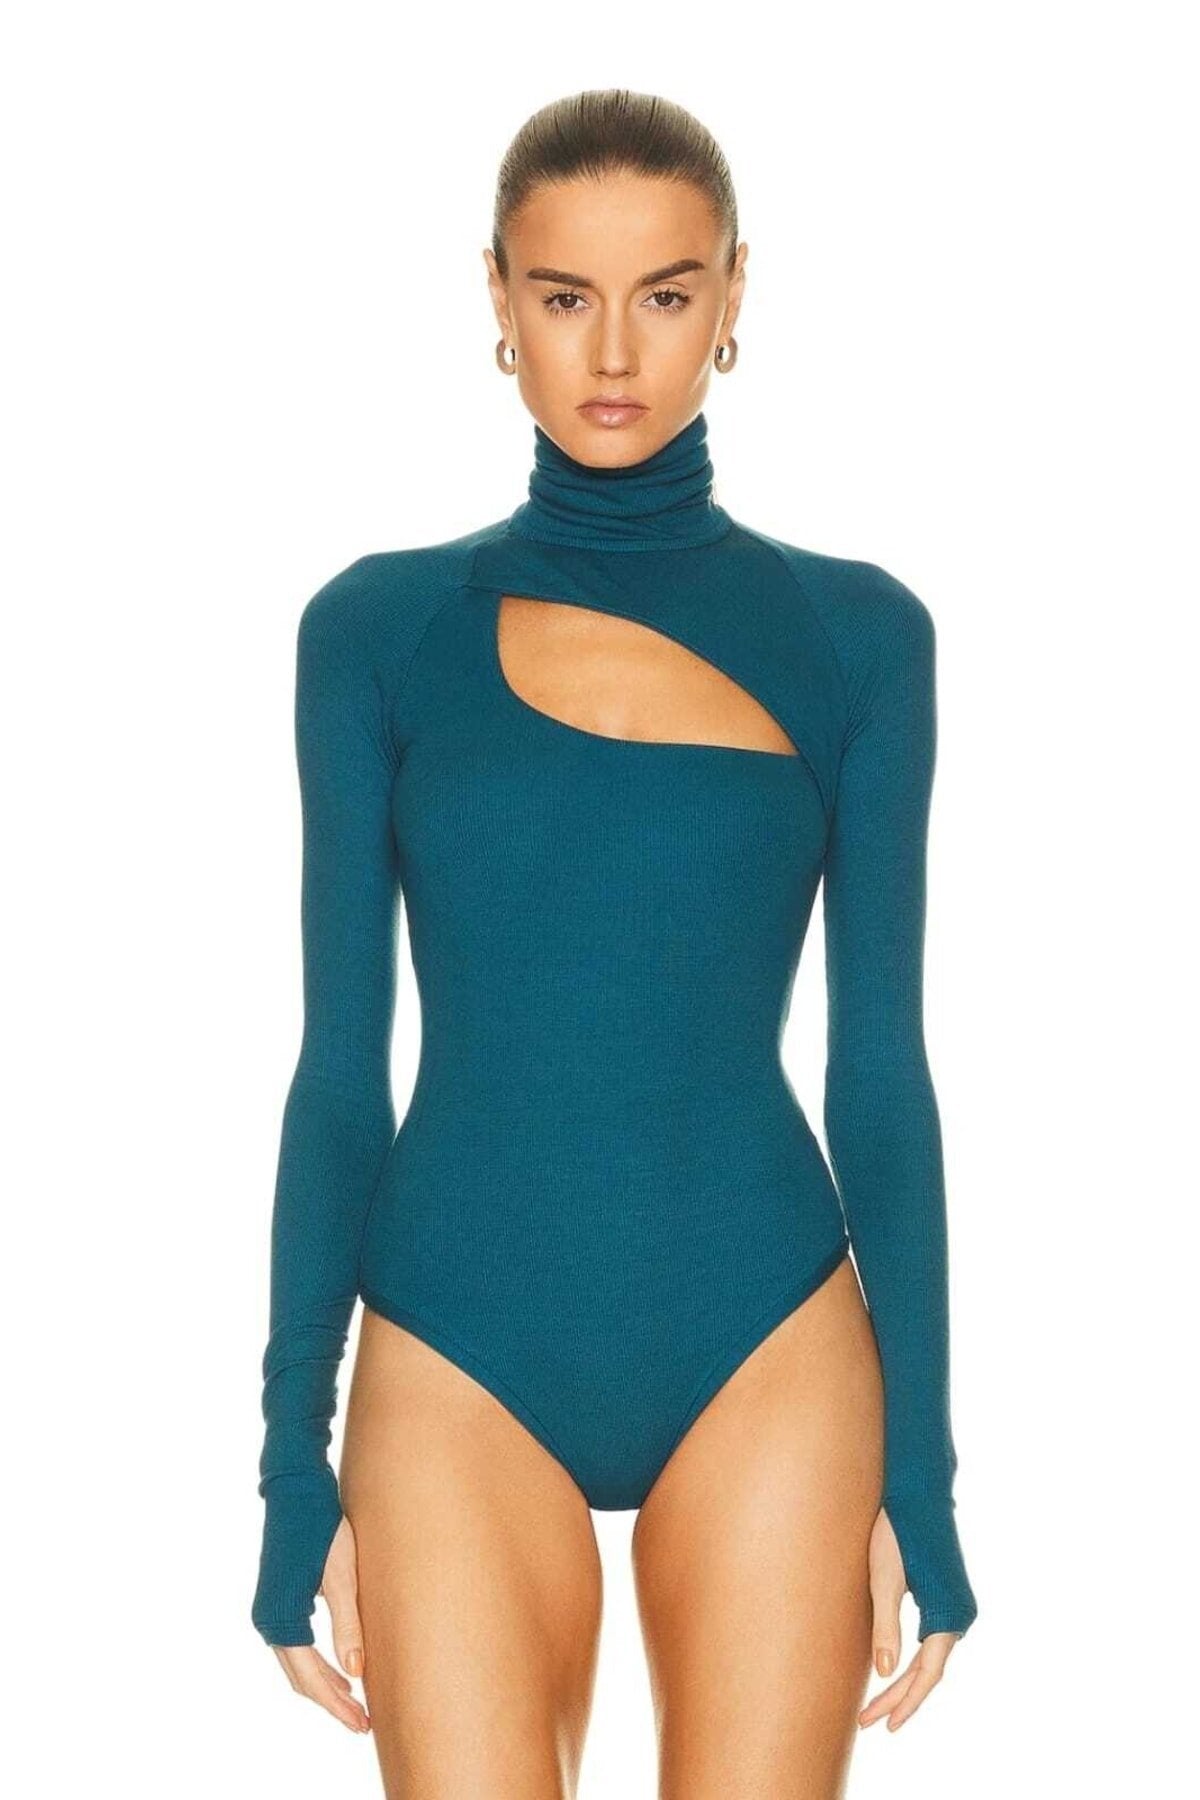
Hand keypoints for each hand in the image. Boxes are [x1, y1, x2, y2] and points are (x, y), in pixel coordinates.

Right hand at [270, 1515, 370, 1733]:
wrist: (297, 1489)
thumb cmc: (322, 1526)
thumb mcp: (342, 1574)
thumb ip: (348, 1623)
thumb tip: (355, 1673)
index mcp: (281, 1617)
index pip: (310, 1677)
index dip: (336, 1704)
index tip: (363, 1723)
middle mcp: (268, 1620)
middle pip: (301, 1678)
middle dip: (331, 1703)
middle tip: (363, 1723)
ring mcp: (270, 1611)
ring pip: (297, 1665)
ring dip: (324, 1687)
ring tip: (356, 1704)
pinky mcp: (278, 1601)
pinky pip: (296, 1648)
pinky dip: (316, 1666)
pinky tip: (341, 1672)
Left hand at [858, 1505, 959, 1730]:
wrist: (917, 1492)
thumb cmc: (896, 1531)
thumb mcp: (884, 1578)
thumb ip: (886, 1625)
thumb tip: (885, 1673)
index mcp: (947, 1613)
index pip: (928, 1673)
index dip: (906, 1702)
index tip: (884, 1725)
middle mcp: (958, 1614)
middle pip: (928, 1671)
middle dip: (898, 1697)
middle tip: (867, 1721)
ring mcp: (954, 1606)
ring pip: (930, 1658)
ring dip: (904, 1682)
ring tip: (874, 1705)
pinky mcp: (945, 1596)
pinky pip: (931, 1641)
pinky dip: (912, 1661)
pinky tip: (891, 1669)